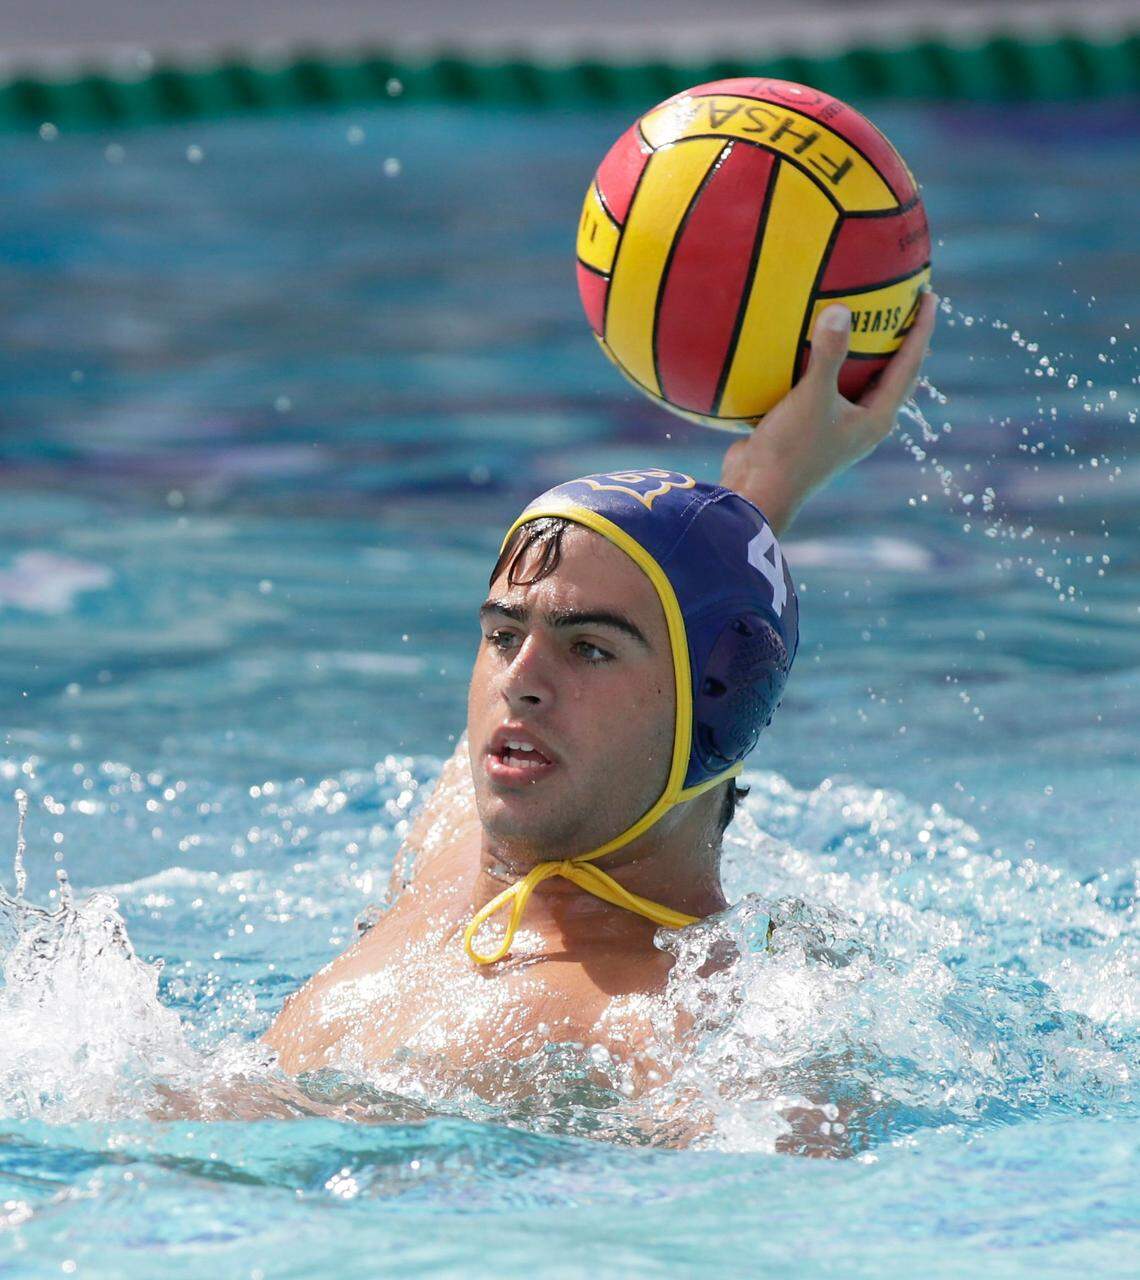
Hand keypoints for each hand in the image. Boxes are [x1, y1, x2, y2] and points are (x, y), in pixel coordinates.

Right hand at [720, 291, 937, 535]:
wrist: (756, 492)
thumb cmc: (792, 450)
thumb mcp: (811, 398)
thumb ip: (829, 355)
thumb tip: (841, 310)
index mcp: (876, 419)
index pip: (909, 366)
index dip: (921, 330)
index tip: (929, 296)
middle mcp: (863, 424)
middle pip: (892, 375)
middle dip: (900, 342)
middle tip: (902, 306)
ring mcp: (837, 428)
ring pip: (858, 383)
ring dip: (862, 355)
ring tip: (860, 321)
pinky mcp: (811, 430)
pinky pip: (824, 390)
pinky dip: (823, 367)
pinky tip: (806, 347)